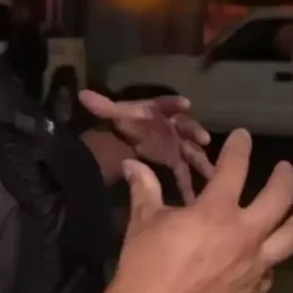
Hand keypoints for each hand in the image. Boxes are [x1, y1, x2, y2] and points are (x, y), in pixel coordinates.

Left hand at [78, 89, 213, 203]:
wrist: (123, 142)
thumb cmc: (124, 124)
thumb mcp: (114, 113)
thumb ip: (102, 106)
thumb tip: (82, 95)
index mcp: (159, 111)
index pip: (167, 104)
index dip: (175, 104)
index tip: (185, 104)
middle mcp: (173, 125)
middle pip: (187, 128)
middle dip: (195, 132)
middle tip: (203, 138)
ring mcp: (176, 143)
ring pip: (191, 152)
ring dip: (200, 160)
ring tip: (210, 172)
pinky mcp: (175, 160)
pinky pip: (183, 172)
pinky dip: (188, 184)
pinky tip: (192, 197)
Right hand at [103, 128, 292, 292]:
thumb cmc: (144, 267)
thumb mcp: (142, 222)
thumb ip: (145, 189)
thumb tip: (132, 165)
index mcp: (217, 212)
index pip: (235, 169)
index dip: (240, 148)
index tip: (244, 137)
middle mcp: (244, 236)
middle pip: (278, 200)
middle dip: (284, 179)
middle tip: (285, 168)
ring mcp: (253, 268)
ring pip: (290, 238)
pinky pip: (270, 272)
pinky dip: (271, 260)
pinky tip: (269, 259)